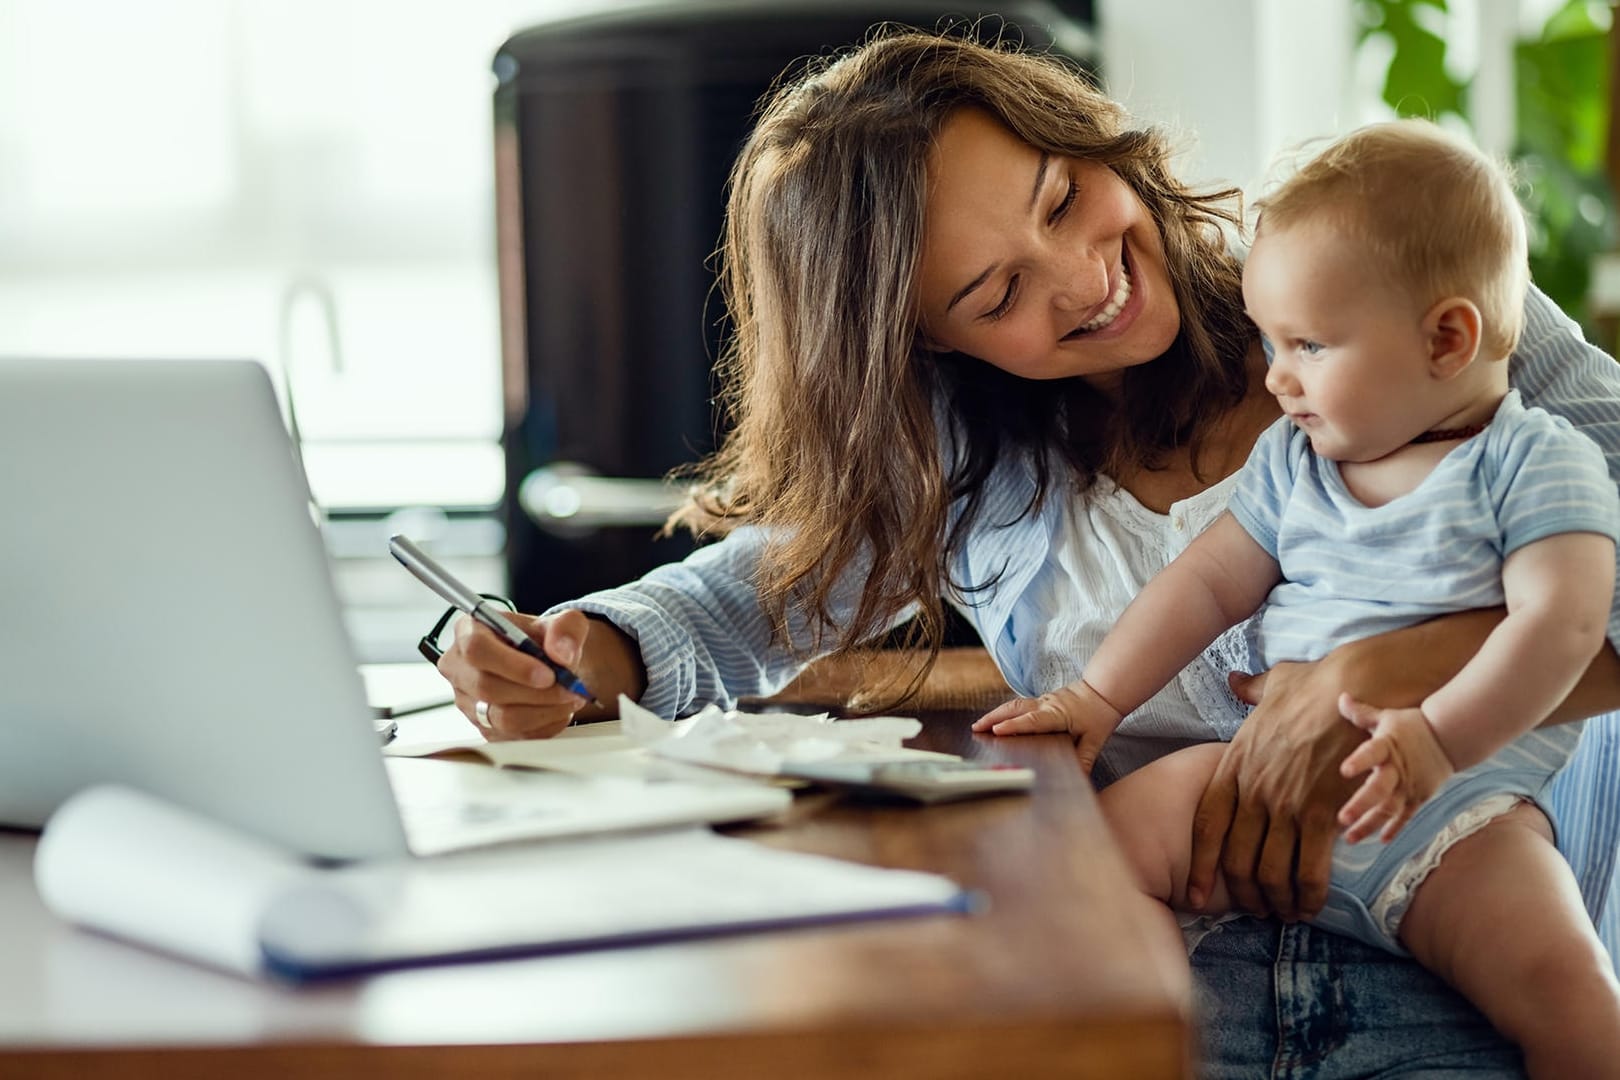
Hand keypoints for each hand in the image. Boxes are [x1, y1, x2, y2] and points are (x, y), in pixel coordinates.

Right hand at [435, 609, 640, 739]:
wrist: (548, 665)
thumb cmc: (546, 640)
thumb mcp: (564, 622)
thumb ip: (567, 629)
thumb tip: (562, 654)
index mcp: (469, 630)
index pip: (477, 649)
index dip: (512, 665)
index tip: (548, 674)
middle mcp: (460, 667)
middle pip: (487, 688)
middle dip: (536, 692)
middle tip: (569, 689)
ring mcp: (468, 701)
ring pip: (501, 718)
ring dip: (544, 711)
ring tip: (569, 698)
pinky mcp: (483, 728)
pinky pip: (513, 736)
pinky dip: (544, 725)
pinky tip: (559, 710)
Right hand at [971, 681, 1121, 773]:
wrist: (1104, 691)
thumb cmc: (1099, 714)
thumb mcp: (1096, 740)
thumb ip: (1085, 759)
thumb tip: (1079, 779)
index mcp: (1058, 714)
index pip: (1033, 720)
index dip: (1014, 726)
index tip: (997, 730)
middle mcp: (1046, 705)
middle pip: (1015, 708)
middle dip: (994, 718)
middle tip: (976, 728)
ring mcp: (1043, 700)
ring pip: (1014, 705)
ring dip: (996, 714)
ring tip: (979, 725)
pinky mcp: (1042, 701)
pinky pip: (1019, 705)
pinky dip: (1005, 712)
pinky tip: (996, 720)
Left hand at [1186, 662, 1362, 919]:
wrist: (1356, 687)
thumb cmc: (1316, 686)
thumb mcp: (1271, 685)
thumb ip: (1249, 691)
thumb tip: (1235, 681)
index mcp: (1234, 765)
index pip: (1206, 826)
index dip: (1201, 866)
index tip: (1197, 894)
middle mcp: (1253, 790)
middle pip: (1235, 859)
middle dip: (1243, 894)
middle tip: (1256, 910)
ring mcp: (1285, 804)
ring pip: (1270, 871)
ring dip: (1276, 901)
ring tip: (1285, 914)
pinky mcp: (1321, 813)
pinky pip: (1309, 868)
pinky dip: (1308, 894)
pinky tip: (1312, 905)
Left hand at [1336, 694, 1454, 842]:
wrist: (1449, 737)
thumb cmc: (1412, 726)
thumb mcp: (1386, 717)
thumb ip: (1362, 713)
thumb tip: (1340, 697)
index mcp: (1387, 746)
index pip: (1371, 753)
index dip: (1359, 761)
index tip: (1344, 770)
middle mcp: (1398, 769)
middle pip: (1379, 789)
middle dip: (1361, 805)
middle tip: (1342, 819)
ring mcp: (1409, 786)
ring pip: (1389, 809)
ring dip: (1369, 824)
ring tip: (1350, 837)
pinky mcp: (1419, 797)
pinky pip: (1406, 816)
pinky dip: (1394, 828)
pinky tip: (1381, 840)